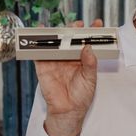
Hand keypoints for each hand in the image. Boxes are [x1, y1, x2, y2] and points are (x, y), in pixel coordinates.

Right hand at [35, 19, 102, 135]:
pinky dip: (37, 41)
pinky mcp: (43, 65)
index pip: (87, 42)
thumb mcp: (90, 79)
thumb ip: (90, 63)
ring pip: (56, 42)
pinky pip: (39, 51)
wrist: (67, 110)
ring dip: (58, 32)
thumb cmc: (81, 96)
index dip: (92, 32)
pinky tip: (40, 32)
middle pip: (71, 38)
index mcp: (82, 59)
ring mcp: (55, 60)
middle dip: (75, 29)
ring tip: (63, 26)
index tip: (98, 24)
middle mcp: (68, 57)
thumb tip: (88, 47)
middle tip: (79, 24)